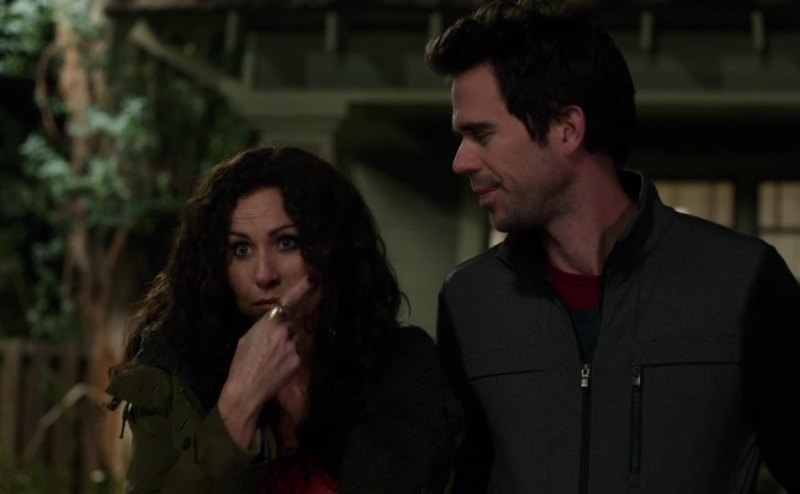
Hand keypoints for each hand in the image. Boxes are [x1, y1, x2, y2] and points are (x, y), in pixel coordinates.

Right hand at [218, 277, 313, 448]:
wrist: (246, 388)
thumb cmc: (242, 363)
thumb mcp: (248, 337)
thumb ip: (265, 326)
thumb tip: (274, 322)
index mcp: (270, 322)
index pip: (289, 301)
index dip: (301, 289)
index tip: (312, 279)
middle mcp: (284, 330)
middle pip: (299, 320)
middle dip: (296, 325)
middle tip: (283, 339)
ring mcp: (294, 345)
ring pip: (302, 337)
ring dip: (295, 342)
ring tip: (278, 356)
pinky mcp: (300, 360)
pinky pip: (302, 352)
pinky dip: (295, 356)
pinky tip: (282, 365)